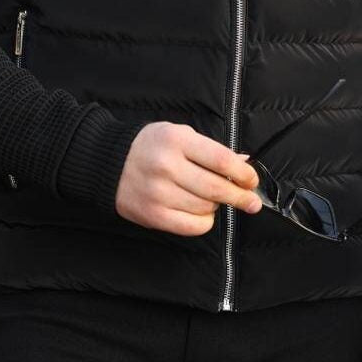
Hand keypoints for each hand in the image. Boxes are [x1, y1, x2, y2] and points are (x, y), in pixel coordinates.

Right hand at [114, 122, 261, 234]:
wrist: (108, 162)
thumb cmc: (151, 145)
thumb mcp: (180, 135)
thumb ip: (211, 150)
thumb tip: (244, 162)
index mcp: (177, 140)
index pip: (221, 160)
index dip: (243, 173)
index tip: (252, 180)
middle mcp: (167, 166)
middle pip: (216, 188)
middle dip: (240, 196)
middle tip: (252, 202)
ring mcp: (159, 193)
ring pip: (206, 208)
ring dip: (217, 205)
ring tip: (213, 198)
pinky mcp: (153, 215)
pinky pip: (192, 226)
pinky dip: (205, 221)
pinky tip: (203, 212)